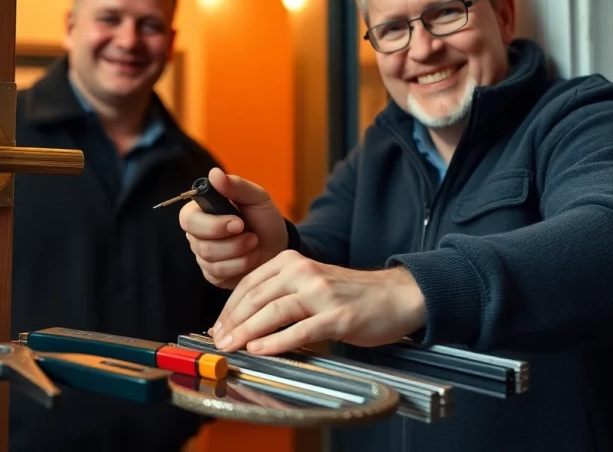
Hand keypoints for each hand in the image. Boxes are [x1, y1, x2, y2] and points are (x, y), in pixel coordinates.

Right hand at [179, 168, 287, 288]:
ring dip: (239, 252)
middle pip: (198, 243)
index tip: (238, 223)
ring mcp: (203, 257)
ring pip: (210, 260)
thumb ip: (236, 186)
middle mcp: (197, 234)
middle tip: (252, 236)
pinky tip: (250, 258)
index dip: (212, 224)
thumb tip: (214, 173)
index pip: (188, 219)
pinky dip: (240, 266)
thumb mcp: (257, 198)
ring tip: (254, 244)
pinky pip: (218, 274)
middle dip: (230, 242)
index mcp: (202, 211)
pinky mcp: (212, 275)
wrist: (279, 247)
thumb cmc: (265, 220)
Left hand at [208, 251, 426, 354]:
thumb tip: (244, 321)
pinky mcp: (337, 316)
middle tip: (218, 342)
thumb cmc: (349, 295)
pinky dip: (276, 342)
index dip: (228, 308)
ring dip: (247, 332)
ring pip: (273, 311)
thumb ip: (280, 294)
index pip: (249, 284)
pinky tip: (261, 350)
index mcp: (292, 261)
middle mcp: (304, 272)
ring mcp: (321, 293)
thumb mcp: (309, 283)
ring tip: (232, 346)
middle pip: (256, 297)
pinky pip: (300, 330)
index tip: (217, 328)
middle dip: (233, 322)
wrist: (395, 296)